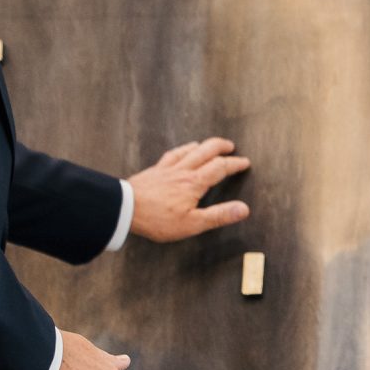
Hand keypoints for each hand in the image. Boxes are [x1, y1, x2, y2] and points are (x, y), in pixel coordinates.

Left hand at [127, 137, 251, 241]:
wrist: (125, 209)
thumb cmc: (158, 219)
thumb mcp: (192, 223)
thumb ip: (219, 215)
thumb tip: (243, 209)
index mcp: (195, 183)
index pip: (220, 167)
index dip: (235, 164)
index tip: (245, 162)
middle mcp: (183, 171)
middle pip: (206, 151)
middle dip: (221, 147)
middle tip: (231, 147)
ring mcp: (168, 168)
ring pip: (190, 150)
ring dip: (204, 145)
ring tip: (210, 145)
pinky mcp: (155, 170)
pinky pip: (172, 154)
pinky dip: (182, 149)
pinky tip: (183, 151)